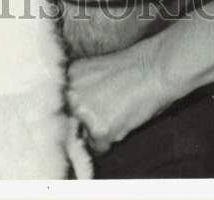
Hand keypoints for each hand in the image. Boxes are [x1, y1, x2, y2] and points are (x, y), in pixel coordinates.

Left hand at [67, 37, 170, 153]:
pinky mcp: (99, 129)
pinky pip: (100, 147)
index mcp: (67, 75)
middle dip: (83, 123)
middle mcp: (70, 93)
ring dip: (98, 131)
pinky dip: (111, 140)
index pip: (59, 105)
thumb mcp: (95, 71)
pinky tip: (123, 119)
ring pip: (83, 136)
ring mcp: (83, 112)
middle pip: (69, 122)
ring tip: (117, 111)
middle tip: (105, 111)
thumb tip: (70, 114)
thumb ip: (79, 89)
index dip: (71, 113)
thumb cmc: (132, 66)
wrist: (155, 67)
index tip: (78, 117)